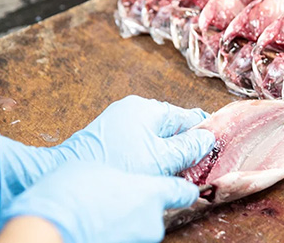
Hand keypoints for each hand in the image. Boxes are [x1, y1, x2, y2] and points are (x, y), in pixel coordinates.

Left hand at [0, 96, 213, 231]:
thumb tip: (209, 138)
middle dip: (184, 147)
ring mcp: (119, 123)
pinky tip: (150, 174)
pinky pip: (139, 145)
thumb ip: (188, 148)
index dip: (203, 134)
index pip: (188, 116)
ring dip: (166, 156)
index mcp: (148, 108)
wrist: (69, 173)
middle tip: (193, 169)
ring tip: (173, 175)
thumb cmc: (115, 164)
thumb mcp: (160, 159)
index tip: (214, 152)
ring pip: (155, 138)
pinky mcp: (108, 139)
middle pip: (171, 127)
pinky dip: (149, 158)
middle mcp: (133, 109)